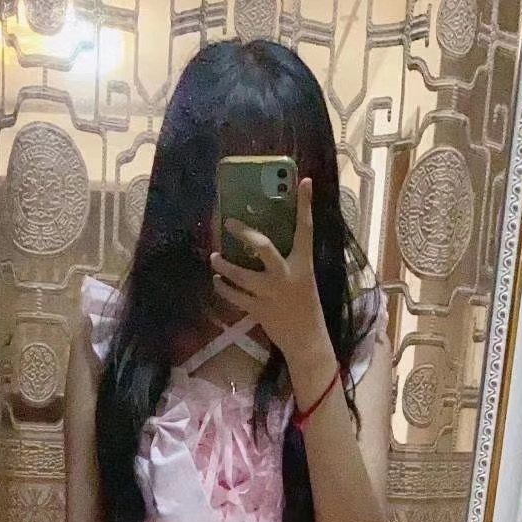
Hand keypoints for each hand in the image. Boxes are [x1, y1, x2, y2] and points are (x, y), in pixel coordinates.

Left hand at [211, 178, 326, 366]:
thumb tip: (263, 241)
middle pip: (264, 247)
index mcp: (303, 264)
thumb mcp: (304, 277)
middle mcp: (286, 276)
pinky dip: (222, 287)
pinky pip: (234, 295)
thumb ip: (289, 259)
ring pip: (240, 274)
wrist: (307, 340)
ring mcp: (270, 294)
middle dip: (245, 233)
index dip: (305, 205)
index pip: (305, 229)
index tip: (305, 181)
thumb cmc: (305, 305)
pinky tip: (216, 280)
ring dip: (224, 265)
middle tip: (228, 223)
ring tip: (215, 256)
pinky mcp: (258, 310)